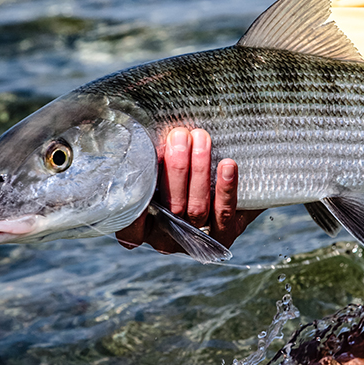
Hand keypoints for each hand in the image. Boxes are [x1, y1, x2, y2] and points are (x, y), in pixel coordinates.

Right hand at [116, 127, 261, 254]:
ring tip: (201, 139)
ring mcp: (196, 239)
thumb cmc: (181, 169)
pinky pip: (223, 213)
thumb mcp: (160, 163)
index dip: (132, 209)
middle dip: (176, 168)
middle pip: (170, 207)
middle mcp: (167, 237)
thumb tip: (144, 125)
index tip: (137, 173)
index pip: (131, 229)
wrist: (232, 188)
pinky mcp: (223, 236)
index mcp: (144, 226)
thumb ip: (149, 155)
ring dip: (199, 170)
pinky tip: (228, 165)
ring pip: (196, 208)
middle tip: (179, 136)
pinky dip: (226, 188)